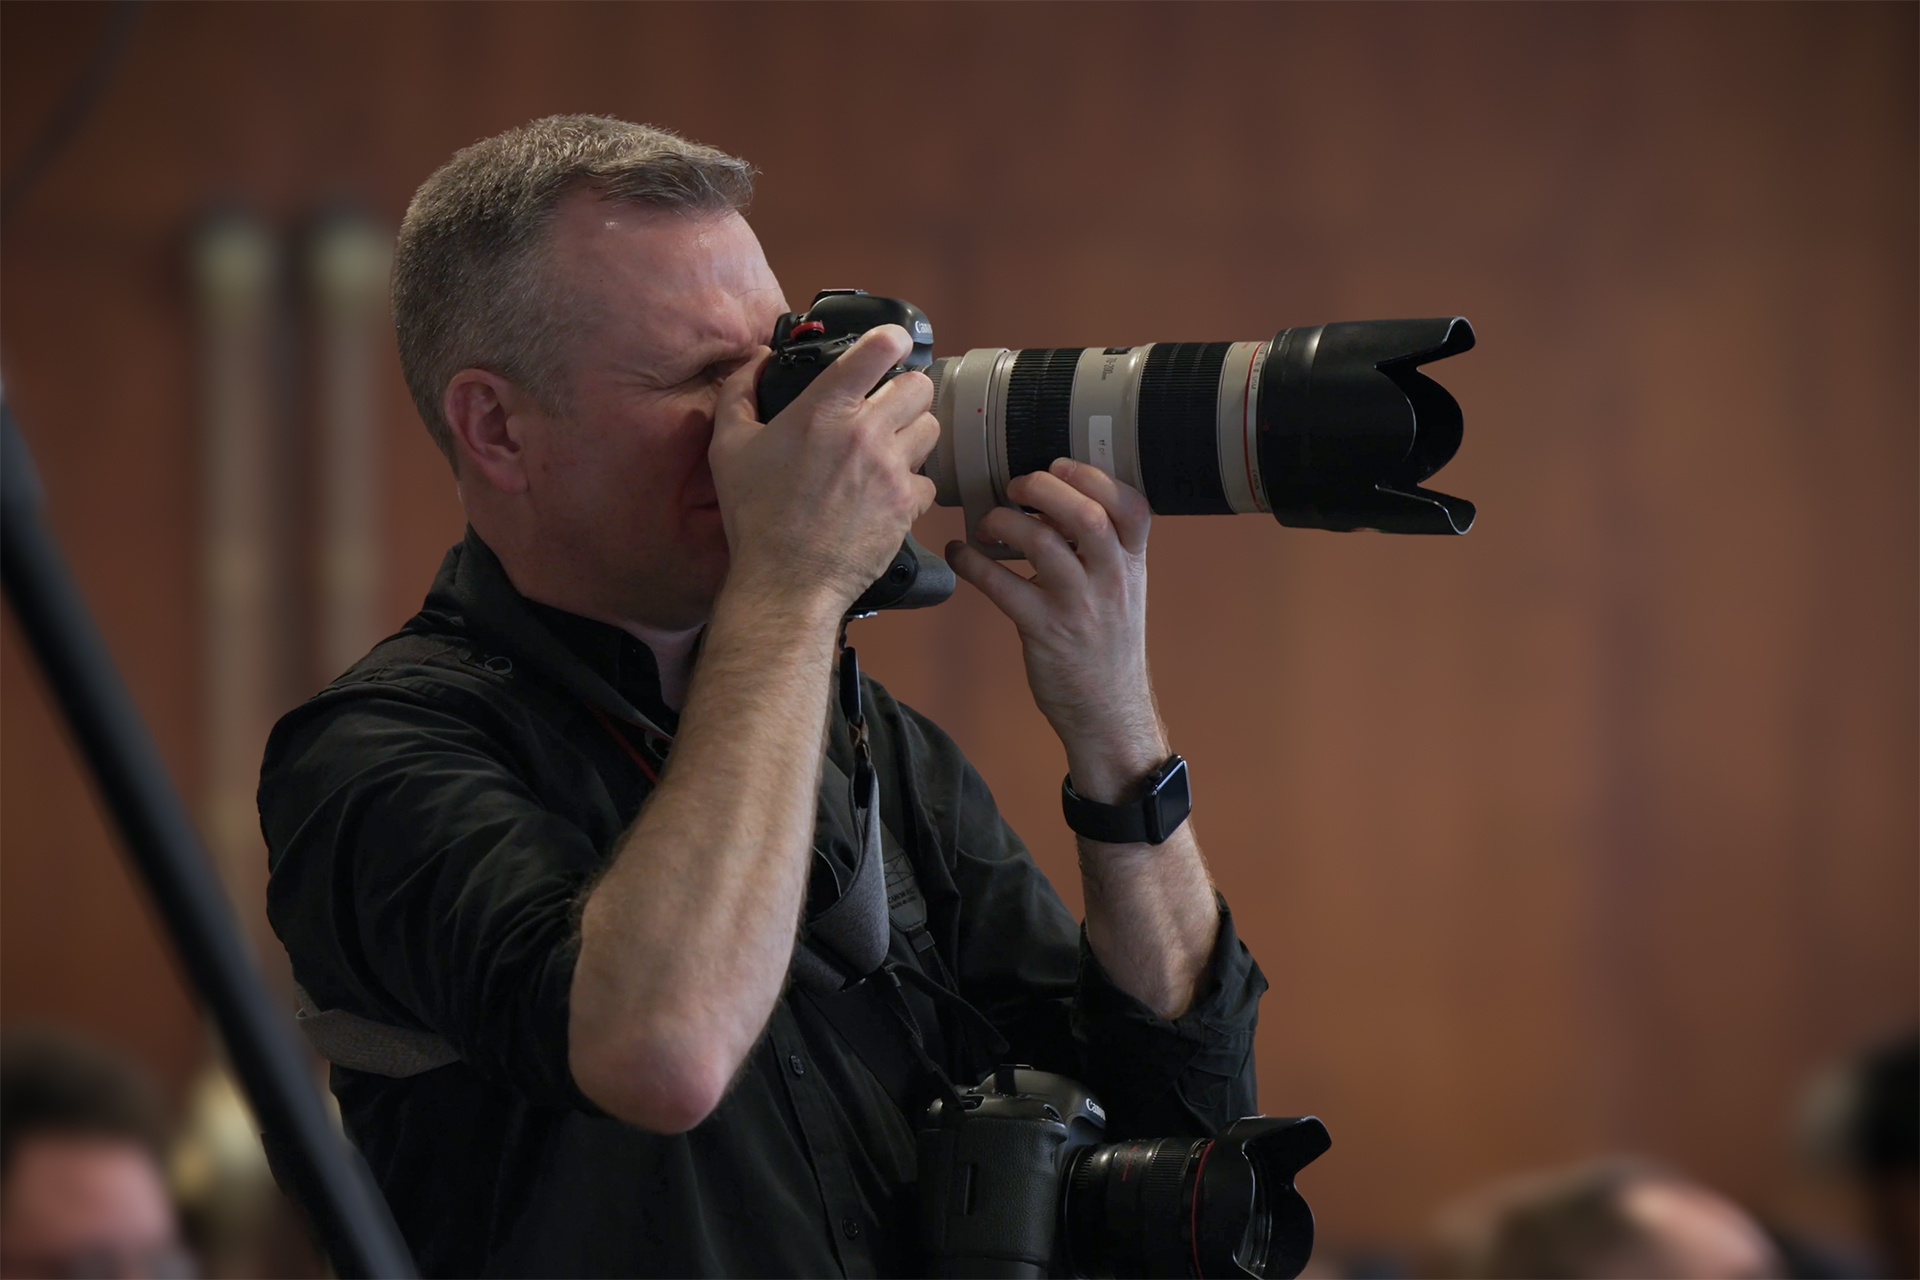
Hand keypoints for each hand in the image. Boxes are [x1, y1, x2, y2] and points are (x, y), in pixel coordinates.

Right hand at [710, 326, 939, 614]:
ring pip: (930, 430)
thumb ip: (740, 392)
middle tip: (887, 408)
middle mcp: (864, 433)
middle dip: (905, 393)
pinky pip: (930, 481)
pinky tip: (888, 493)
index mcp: (822, 410)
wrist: (786, 581)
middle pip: (919, 387)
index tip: (887, 345)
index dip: (888, 339)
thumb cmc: (755, 518)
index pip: (876, 349)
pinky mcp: (906, 505)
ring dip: (913, 435)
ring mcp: (890, 470)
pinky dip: (913, 485)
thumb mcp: (728, 447)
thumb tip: (756, 359)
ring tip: (890, 450)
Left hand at [947, 459, 1168, 802]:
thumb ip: (1103, 550)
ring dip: (1006, 522)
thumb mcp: (1123, 592)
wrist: (1109, 712)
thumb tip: (1055, 504)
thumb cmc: (1108, 647)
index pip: (1131, 506)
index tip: (1059, 466)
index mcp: (1133, 565)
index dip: (1093, 476)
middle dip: (1044, 488)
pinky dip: (973, 563)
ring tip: (988, 524)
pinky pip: (1003, 586)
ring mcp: (1079, 606)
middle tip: (1015, 488)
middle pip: (1086, 515)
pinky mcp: (1045, 631)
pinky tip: (960, 553)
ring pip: (1044, 544)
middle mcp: (1112, 580)